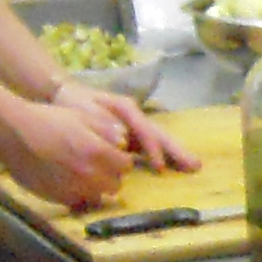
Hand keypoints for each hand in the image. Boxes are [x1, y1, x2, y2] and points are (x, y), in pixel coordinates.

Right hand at [0, 93, 133, 206]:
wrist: (14, 134)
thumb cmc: (47, 121)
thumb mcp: (81, 116)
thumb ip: (107, 129)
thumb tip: (125, 140)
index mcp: (97, 152)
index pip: (126, 166)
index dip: (120, 159)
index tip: (112, 155)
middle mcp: (89, 174)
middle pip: (115, 184)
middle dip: (110, 175)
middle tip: (98, 165)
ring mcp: (73, 189)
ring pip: (98, 196)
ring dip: (95, 186)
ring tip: (82, 173)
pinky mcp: (58, 198)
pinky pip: (78, 202)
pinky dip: (78, 194)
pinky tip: (67, 180)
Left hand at [60, 82, 194, 174]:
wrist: (65, 94)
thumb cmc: (74, 103)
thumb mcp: (84, 109)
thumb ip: (103, 122)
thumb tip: (123, 139)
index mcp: (126, 108)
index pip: (145, 130)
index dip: (153, 149)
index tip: (160, 167)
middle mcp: (134, 115)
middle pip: (160, 133)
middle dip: (177, 150)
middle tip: (196, 165)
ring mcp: (134, 123)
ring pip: (159, 137)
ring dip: (175, 152)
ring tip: (194, 166)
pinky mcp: (131, 132)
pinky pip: (150, 143)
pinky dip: (163, 153)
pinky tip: (174, 166)